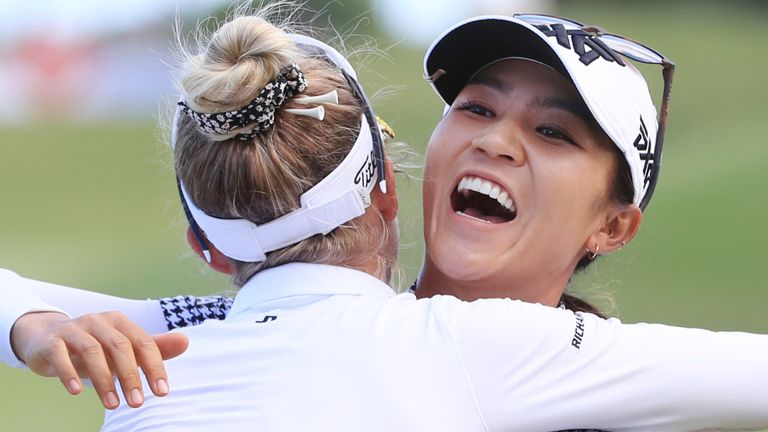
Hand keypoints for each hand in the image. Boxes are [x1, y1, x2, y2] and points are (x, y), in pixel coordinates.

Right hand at [11, 311, 188, 408]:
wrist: (46, 338)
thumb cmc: (94, 345)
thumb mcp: (123, 347)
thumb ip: (153, 347)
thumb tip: (185, 341)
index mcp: (120, 322)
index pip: (143, 343)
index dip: (154, 367)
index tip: (162, 392)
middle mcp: (99, 321)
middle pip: (120, 346)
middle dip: (131, 376)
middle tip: (138, 402)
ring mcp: (74, 329)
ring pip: (92, 351)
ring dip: (104, 380)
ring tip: (113, 404)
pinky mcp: (52, 341)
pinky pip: (61, 354)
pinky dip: (70, 372)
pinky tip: (77, 391)